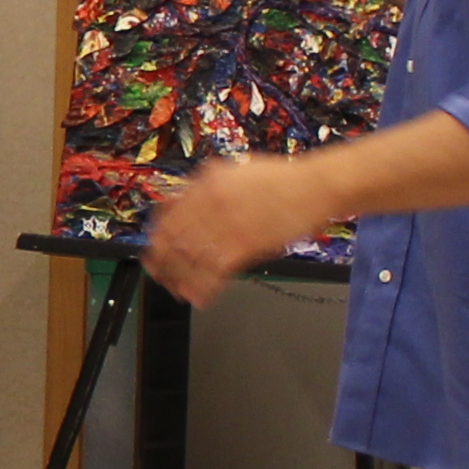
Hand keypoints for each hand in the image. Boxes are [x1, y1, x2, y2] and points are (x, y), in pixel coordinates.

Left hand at [142, 156, 323, 310]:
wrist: (314, 186)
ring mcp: (227, 224)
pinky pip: (215, 272)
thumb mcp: (237, 170)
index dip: (158, 236)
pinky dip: (205, 288)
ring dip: (181, 279)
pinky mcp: (245, 245)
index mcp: (207, 182)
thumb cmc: (281, 179)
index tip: (154, 248)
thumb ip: (210, 184)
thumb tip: (187, 200)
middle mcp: (211, 202)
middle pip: (175, 239)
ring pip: (191, 258)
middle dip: (163, 262)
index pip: (169, 214)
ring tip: (177, 292)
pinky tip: (201, 298)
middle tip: (158, 275)